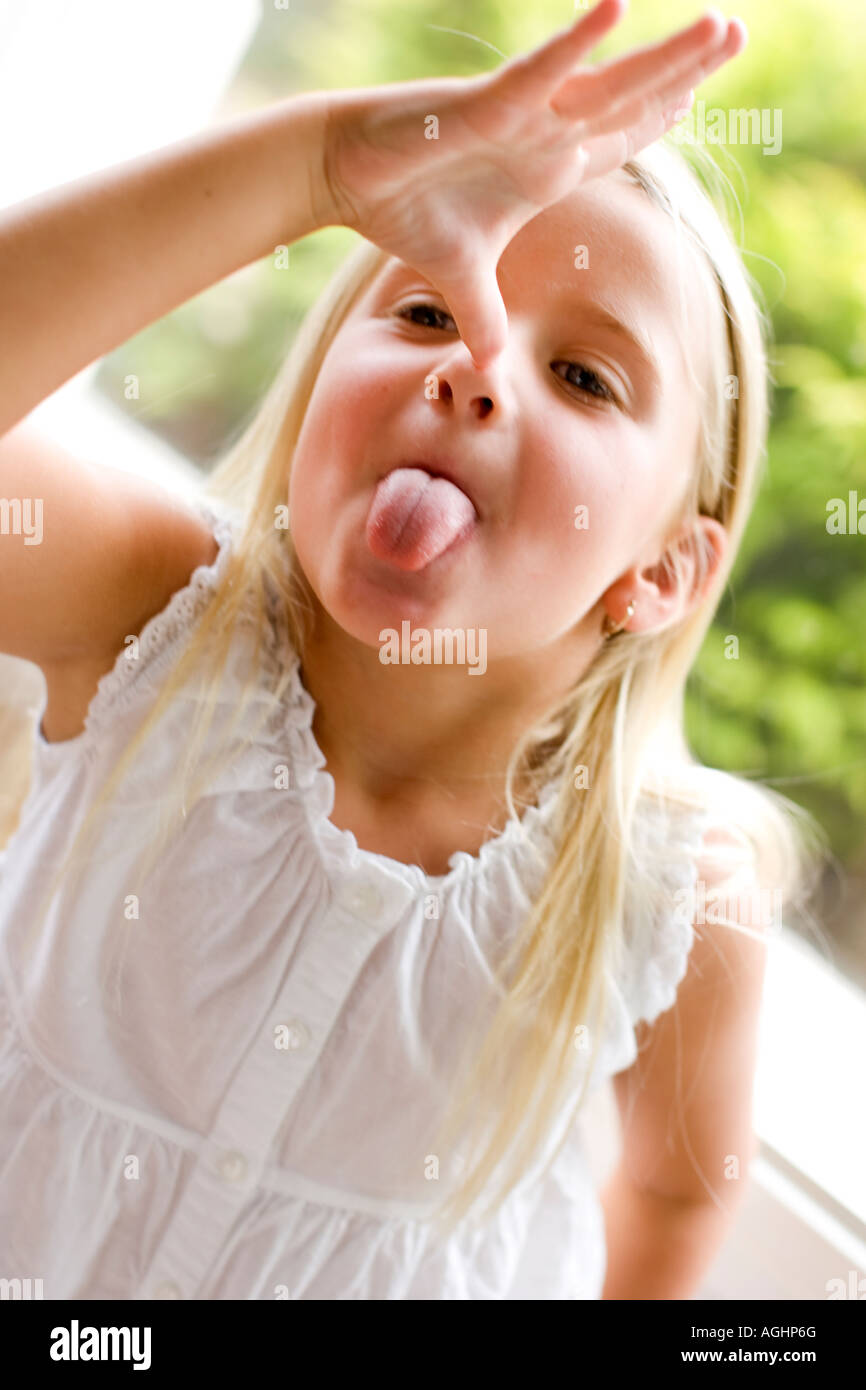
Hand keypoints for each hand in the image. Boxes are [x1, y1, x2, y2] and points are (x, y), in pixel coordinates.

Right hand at [316, 0, 745, 364]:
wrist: (346, 175)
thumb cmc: (403, 210)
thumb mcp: (459, 275)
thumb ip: (482, 316)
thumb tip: (487, 365)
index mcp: (544, 167)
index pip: (616, 139)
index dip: (656, 119)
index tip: (696, 95)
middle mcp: (545, 134)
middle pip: (630, 103)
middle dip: (686, 71)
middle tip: (738, 36)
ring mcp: (522, 116)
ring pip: (609, 84)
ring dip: (665, 58)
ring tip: (720, 26)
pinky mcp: (486, 107)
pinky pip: (541, 72)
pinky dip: (576, 45)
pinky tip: (616, 9)